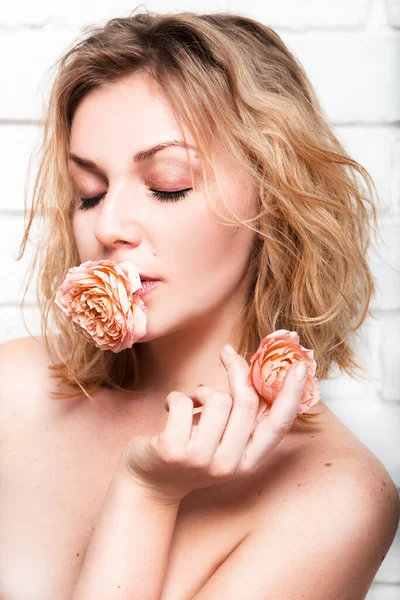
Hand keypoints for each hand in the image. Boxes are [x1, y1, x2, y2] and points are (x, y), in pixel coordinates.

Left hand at [121, 346, 307, 504]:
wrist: (148, 483)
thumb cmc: (189, 451)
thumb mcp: (222, 441)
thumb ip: (240, 417)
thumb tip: (253, 372)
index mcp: (247, 461)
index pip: (278, 426)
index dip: (292, 394)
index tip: (301, 366)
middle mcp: (229, 465)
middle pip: (246, 403)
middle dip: (237, 370)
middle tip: (226, 352)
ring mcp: (201, 460)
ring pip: (216, 399)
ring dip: (200, 392)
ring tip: (189, 404)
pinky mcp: (173, 451)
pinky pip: (183, 402)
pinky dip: (176, 397)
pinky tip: (170, 409)